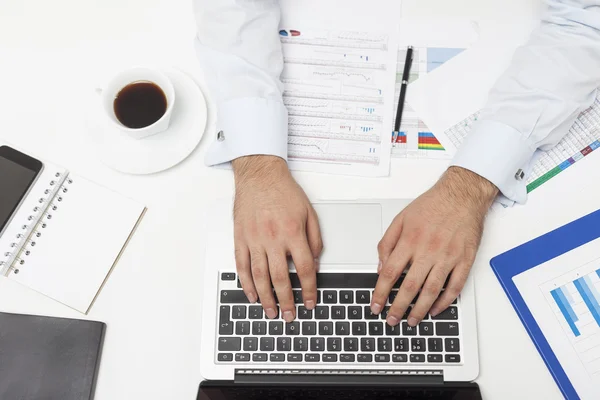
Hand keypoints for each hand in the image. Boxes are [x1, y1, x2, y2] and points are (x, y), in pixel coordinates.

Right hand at [232, 155, 322, 322]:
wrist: (259, 174)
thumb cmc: (283, 190)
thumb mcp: (309, 212)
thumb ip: (314, 238)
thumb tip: (314, 262)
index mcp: (292, 232)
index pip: (304, 268)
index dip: (309, 289)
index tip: (311, 302)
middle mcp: (273, 238)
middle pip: (281, 278)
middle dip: (287, 300)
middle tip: (289, 316)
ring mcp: (254, 239)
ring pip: (259, 276)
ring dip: (266, 297)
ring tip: (271, 311)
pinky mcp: (240, 238)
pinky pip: (242, 265)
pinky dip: (246, 283)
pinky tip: (252, 295)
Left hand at [372, 167, 497, 326]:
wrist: (462, 194)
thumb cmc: (432, 205)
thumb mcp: (401, 218)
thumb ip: (387, 242)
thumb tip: (380, 266)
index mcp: (410, 239)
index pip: (389, 273)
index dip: (380, 293)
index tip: (376, 306)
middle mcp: (428, 249)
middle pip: (409, 286)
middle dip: (398, 307)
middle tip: (391, 320)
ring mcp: (448, 256)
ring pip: (431, 291)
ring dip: (419, 310)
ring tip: (411, 321)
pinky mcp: (465, 260)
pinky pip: (454, 287)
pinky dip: (444, 302)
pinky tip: (435, 310)